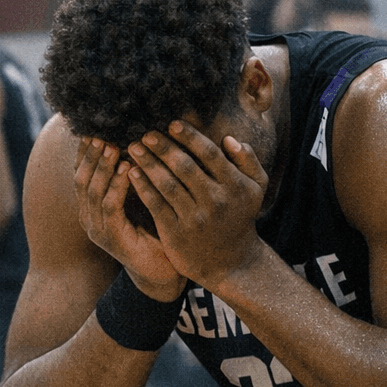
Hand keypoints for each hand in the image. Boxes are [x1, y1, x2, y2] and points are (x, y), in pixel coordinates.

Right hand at [74, 138, 182, 299]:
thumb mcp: (138, 201)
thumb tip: (133, 142)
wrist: (161, 273)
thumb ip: (130, 178)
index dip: (86, 152)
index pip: (81, 173)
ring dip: (103, 167)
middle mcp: (89, 218)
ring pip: (93, 191)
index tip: (94, 129)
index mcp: (91, 208)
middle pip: (81, 179)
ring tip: (114, 146)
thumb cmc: (153, 233)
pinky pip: (111, 207)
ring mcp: (97, 229)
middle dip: (92, 155)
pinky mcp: (112, 238)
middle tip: (103, 133)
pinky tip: (129, 170)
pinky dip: (118, 186)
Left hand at [125, 122, 268, 289]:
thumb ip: (248, 161)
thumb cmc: (239, 217)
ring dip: (148, 163)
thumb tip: (229, 139)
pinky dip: (142, 187)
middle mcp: (216, 201)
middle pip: (184, 167)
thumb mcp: (255, 189)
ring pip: (167, 184)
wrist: (231, 262)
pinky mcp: (176, 232)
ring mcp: (195, 218)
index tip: (172, 124)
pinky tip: (131, 173)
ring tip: (134, 148)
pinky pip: (156, 204)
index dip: (190, 137)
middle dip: (163, 147)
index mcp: (235, 186)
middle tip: (146, 133)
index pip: (210, 154)